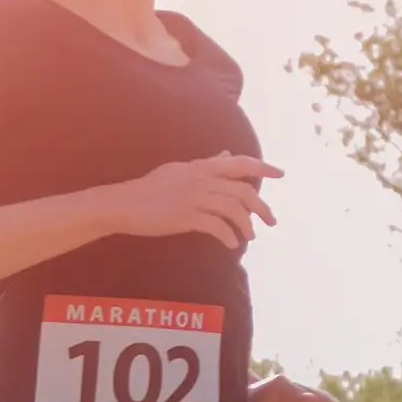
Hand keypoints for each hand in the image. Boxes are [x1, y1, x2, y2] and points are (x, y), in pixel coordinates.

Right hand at [115, 153, 281, 249]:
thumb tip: (226, 156)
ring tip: (248, 238)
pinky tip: (231, 245)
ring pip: (233, 210)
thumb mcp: (179, 170)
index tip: (280, 174)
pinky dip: (228, 237)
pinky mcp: (185, 217)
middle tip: (270, 221)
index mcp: (201, 167)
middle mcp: (201, 180)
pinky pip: (216, 226)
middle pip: (243, 191)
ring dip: (246, 226)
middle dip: (261, 207)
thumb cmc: (148, 189)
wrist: (122, 204)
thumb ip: (205, 164)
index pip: (240, 163)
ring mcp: (194, 198)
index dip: (263, 167)